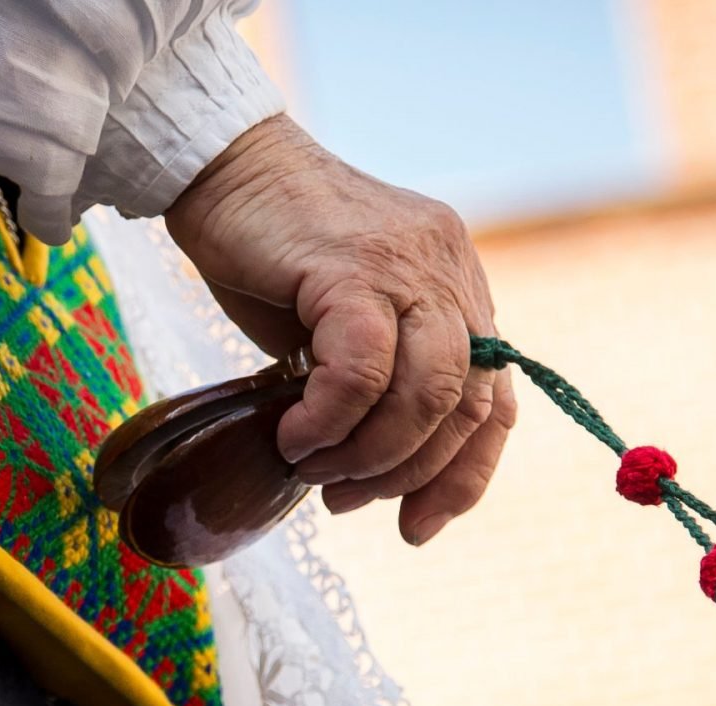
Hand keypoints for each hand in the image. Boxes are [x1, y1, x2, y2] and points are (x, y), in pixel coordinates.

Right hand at [165, 115, 515, 544]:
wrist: (220, 168)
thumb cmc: (272, 255)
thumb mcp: (345, 327)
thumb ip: (381, 381)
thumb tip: (381, 475)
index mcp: (458, 289)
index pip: (495, 402)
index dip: (463, 477)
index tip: (417, 527)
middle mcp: (451, 274)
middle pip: (468, 406)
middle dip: (409, 474)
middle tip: (345, 498)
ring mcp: (410, 266)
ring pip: (428, 393)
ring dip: (371, 454)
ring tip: (316, 467)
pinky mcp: (356, 267)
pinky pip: (363, 368)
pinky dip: (332, 419)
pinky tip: (296, 435)